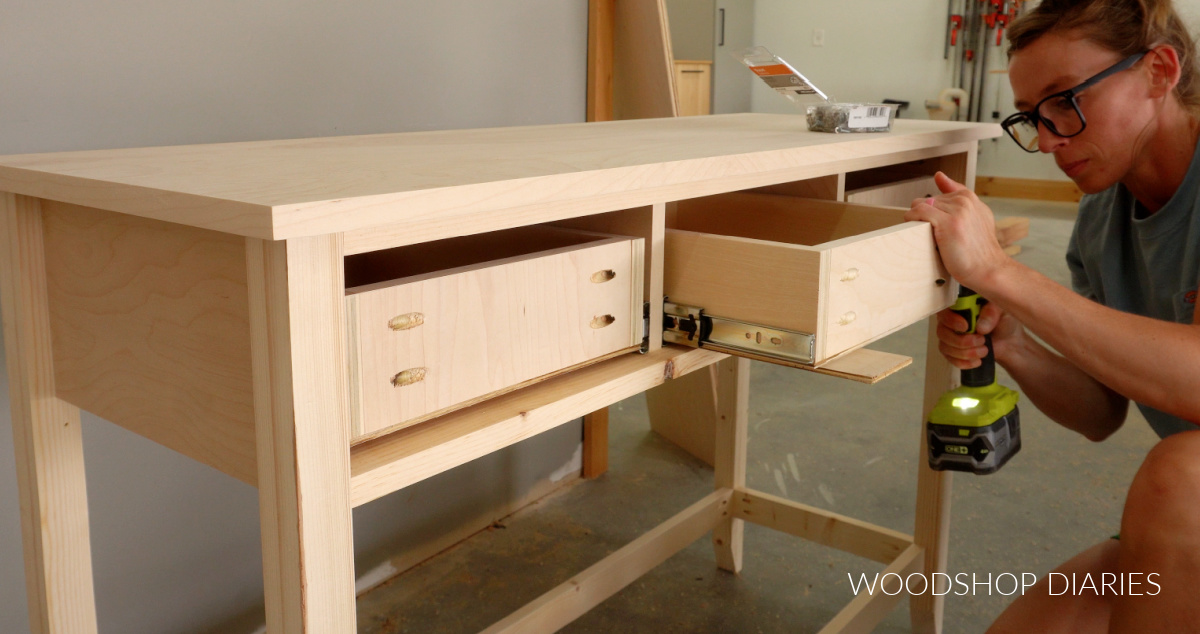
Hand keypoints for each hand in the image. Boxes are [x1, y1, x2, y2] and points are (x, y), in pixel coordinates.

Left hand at [905, 172, 1010, 291]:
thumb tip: (938, 175)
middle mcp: (964, 201)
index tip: (936, 225)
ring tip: (926, 236)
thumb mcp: (975, 217)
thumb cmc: (978, 250)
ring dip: (917, 221)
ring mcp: (956, 210)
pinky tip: (917, 233)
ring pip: (920, 205)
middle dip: (924, 217)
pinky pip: (918, 213)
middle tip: (931, 235)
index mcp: (969, 197)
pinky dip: (912, 222)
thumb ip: (958, 196)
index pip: (939, 193)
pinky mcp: (947, 223)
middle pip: (926, 200)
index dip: (933, 210)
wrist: (988, 269)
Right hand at [936, 301, 1024, 369]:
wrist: (1008, 341)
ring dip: (965, 353)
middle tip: (981, 341)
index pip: (944, 311)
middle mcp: (950, 320)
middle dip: (961, 341)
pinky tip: (977, 361)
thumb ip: (992, 313)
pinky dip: (964, 362)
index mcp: (960, 306)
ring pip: (945, 347)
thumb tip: (980, 326)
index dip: (951, 320)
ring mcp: (949, 336)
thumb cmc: (1003, 322)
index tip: (966, 327)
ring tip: (984, 351)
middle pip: (942, 332)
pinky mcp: (951, 351)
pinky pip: (950, 359)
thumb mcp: (1002, 311)